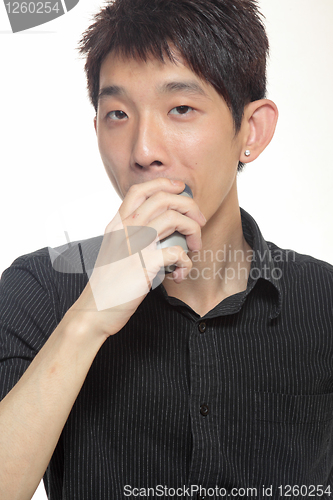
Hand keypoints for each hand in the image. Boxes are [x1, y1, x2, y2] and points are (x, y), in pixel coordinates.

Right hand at [68, 178, 205, 338]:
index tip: (180, 189)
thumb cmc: (107, 283)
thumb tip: (161, 232)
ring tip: (194, 247)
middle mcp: (124, 229)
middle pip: (162, 199)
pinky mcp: (144, 265)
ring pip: (173, 219)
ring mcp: (134, 245)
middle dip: (189, 205)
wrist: (95, 309)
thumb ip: (131, 236)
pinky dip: (186, 262)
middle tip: (199, 221)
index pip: (139, 191)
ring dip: (193, 231)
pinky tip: (180, 273)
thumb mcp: (114, 250)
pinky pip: (177, 252)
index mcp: (117, 224)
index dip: (163, 184)